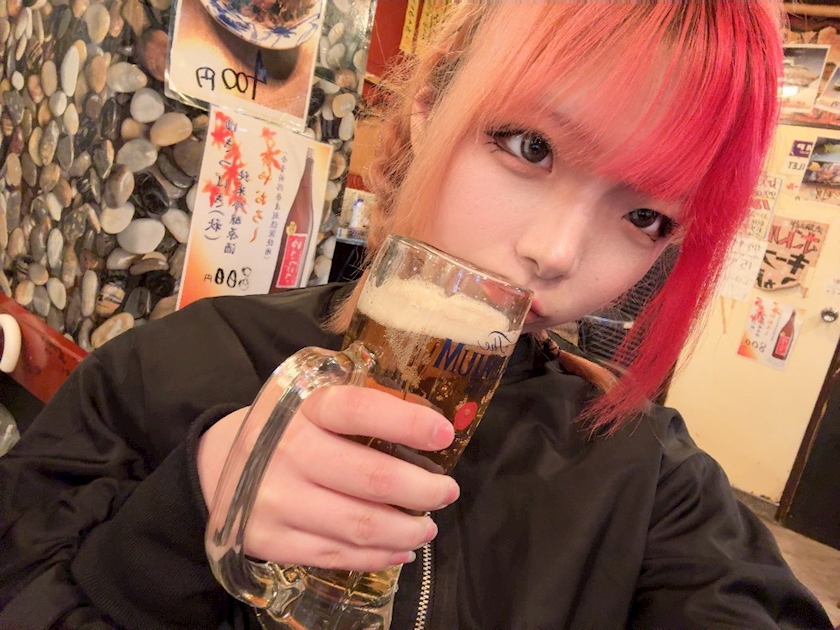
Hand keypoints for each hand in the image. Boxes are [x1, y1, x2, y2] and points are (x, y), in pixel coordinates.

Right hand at [197, 385, 458, 572]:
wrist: (218, 465)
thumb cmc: (287, 427)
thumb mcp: (313, 398)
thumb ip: (362, 405)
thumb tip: (430, 426)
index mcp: (301, 405)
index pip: (359, 411)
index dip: (407, 423)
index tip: (444, 434)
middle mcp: (285, 451)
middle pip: (371, 478)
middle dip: (422, 490)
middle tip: (447, 492)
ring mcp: (275, 499)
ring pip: (359, 525)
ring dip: (406, 530)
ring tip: (427, 527)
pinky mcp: (268, 541)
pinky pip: (336, 555)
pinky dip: (377, 556)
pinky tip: (399, 549)